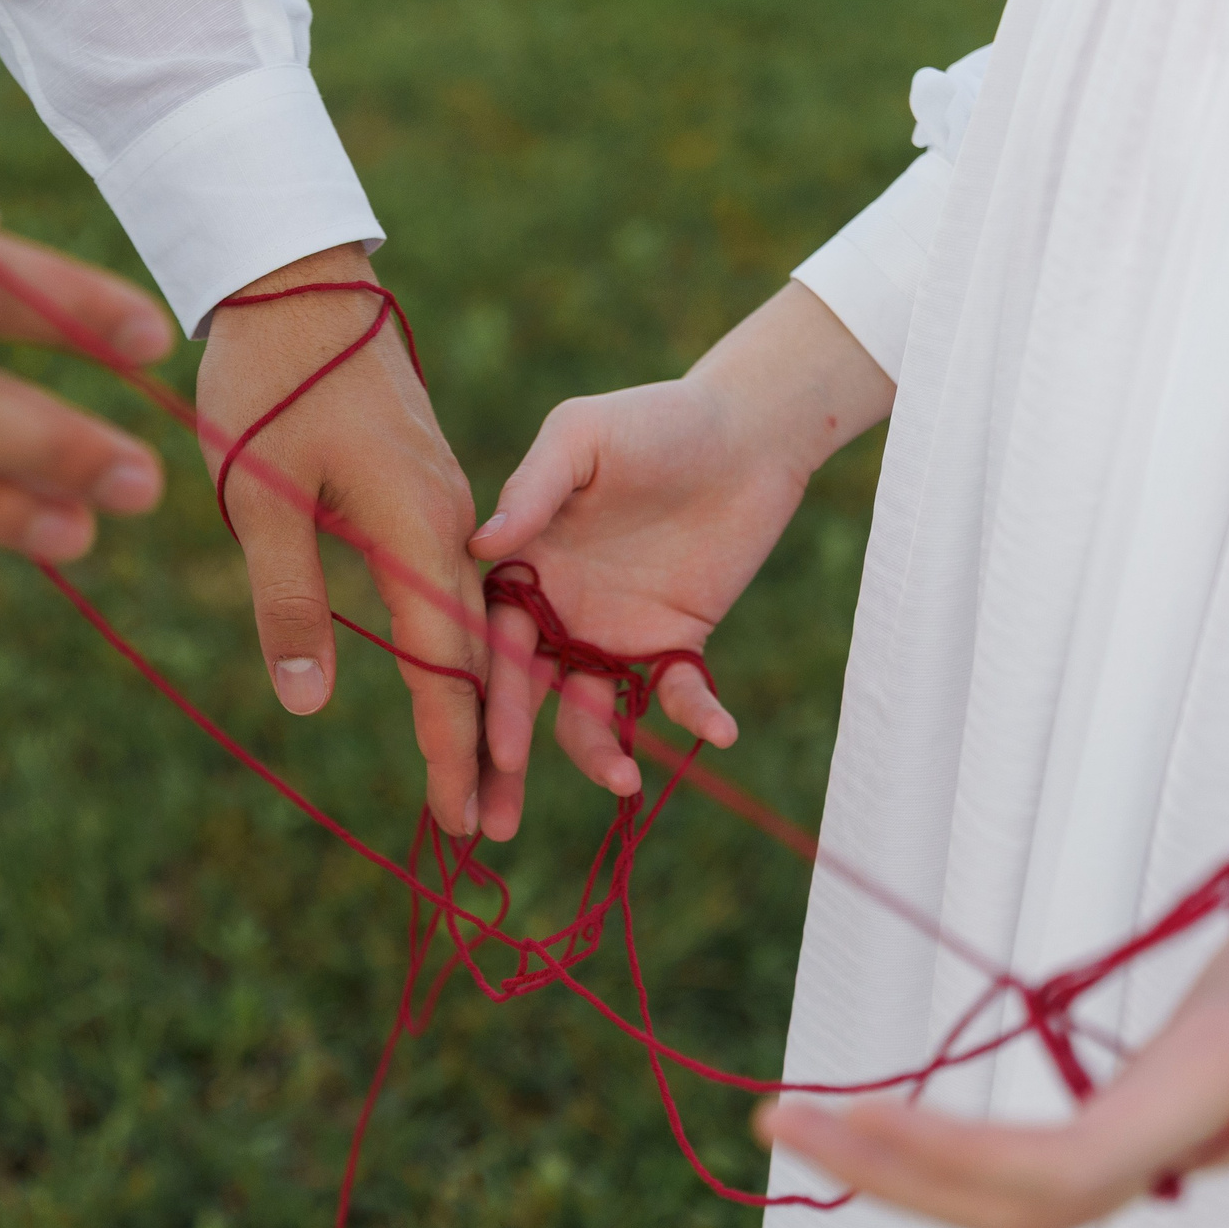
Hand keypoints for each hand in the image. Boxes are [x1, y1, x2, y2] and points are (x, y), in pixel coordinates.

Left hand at [196, 244, 484, 833]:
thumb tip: (310, 702)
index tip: (460, 820)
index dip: (454, 748)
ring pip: (469, 622)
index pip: (445, 665)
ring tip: (477, 774)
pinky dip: (459, 645)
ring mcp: (445, 502)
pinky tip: (453, 680)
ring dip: (472, 701)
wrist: (298, 279)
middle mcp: (451, 522)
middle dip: (480, 746)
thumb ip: (289, 599)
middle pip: (474, 655)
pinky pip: (456, 584)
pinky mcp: (427, 487)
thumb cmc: (269, 382)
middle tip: (481, 829)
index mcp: (418, 529)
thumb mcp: (262, 500)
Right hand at [469, 282, 889, 839]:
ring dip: (599, 753)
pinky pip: (675, 694)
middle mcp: (555, 609)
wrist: (747, 429)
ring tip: (623, 782)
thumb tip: (480, 545)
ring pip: (589, 712)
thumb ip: (534, 487)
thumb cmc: (654, 420)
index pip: (486, 640)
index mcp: (519, 565)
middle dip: (511, 751)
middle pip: (523, 692)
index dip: (483, 692)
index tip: (486, 740)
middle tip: (506, 807)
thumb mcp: (583, 435)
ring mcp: (612, 632)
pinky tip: (718, 731)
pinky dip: (693, 716)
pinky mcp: (674, 643)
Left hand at [759, 739, 1228, 1227]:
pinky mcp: (1161, 1092)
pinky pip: (1038, 1157)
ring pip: (1025, 1193)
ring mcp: (1183, 1119)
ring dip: (908, 1170)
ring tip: (798, 1122)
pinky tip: (881, 1116)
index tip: (843, 1114)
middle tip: (774, 1124)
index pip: (1065, 1167)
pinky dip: (947, 1146)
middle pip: (1027, 1203)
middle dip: (897, 1176)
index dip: (949, 1157)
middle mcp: (1205, 1130)